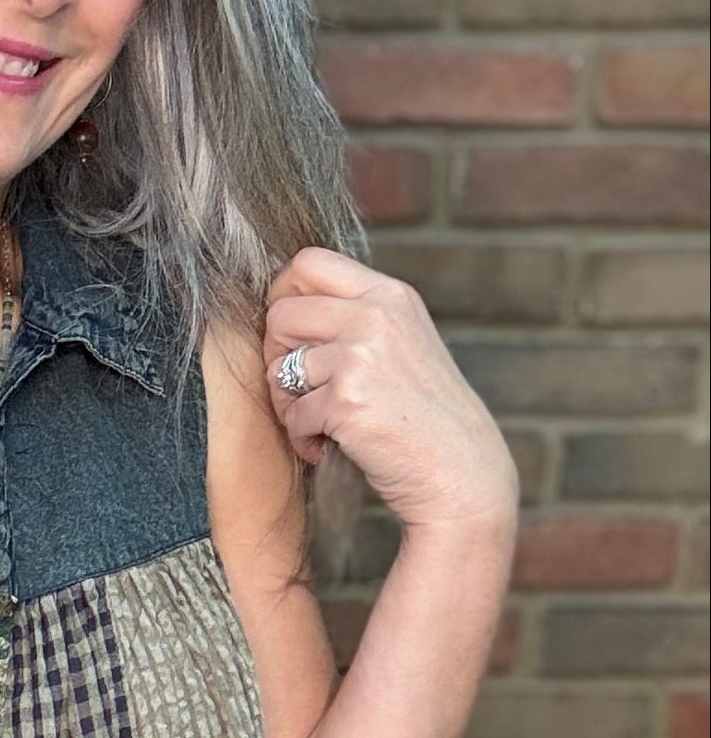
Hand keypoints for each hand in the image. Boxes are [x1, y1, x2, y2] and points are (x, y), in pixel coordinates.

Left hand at [264, 247, 518, 532]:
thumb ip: (357, 319)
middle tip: (298, 390)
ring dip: (288, 404)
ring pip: (280, 367)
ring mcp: (362, 355)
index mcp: (391, 295)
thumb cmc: (425, 418)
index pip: (309, 263)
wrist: (462, 473)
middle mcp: (377, 315)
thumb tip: (283, 307)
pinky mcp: (347, 399)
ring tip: (319, 425)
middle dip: (276, 355)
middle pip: (282, 312)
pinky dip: (304, 438)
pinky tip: (331, 448)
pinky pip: (292, 413)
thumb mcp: (403, 345)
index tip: (290, 336)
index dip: (283, 296)